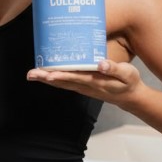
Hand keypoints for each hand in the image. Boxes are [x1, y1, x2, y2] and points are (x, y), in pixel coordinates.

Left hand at [26, 59, 142, 105]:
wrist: (131, 97)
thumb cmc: (129, 82)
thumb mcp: (127, 73)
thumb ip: (114, 68)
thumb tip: (101, 64)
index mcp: (95, 81)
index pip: (74, 78)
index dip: (61, 75)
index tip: (48, 74)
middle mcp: (86, 86)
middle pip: (63, 81)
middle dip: (46, 78)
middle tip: (31, 74)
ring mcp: (83, 87)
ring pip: (62, 83)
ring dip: (46, 79)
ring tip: (32, 74)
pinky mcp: (83, 86)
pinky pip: (65, 83)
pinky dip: (54, 78)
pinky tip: (46, 74)